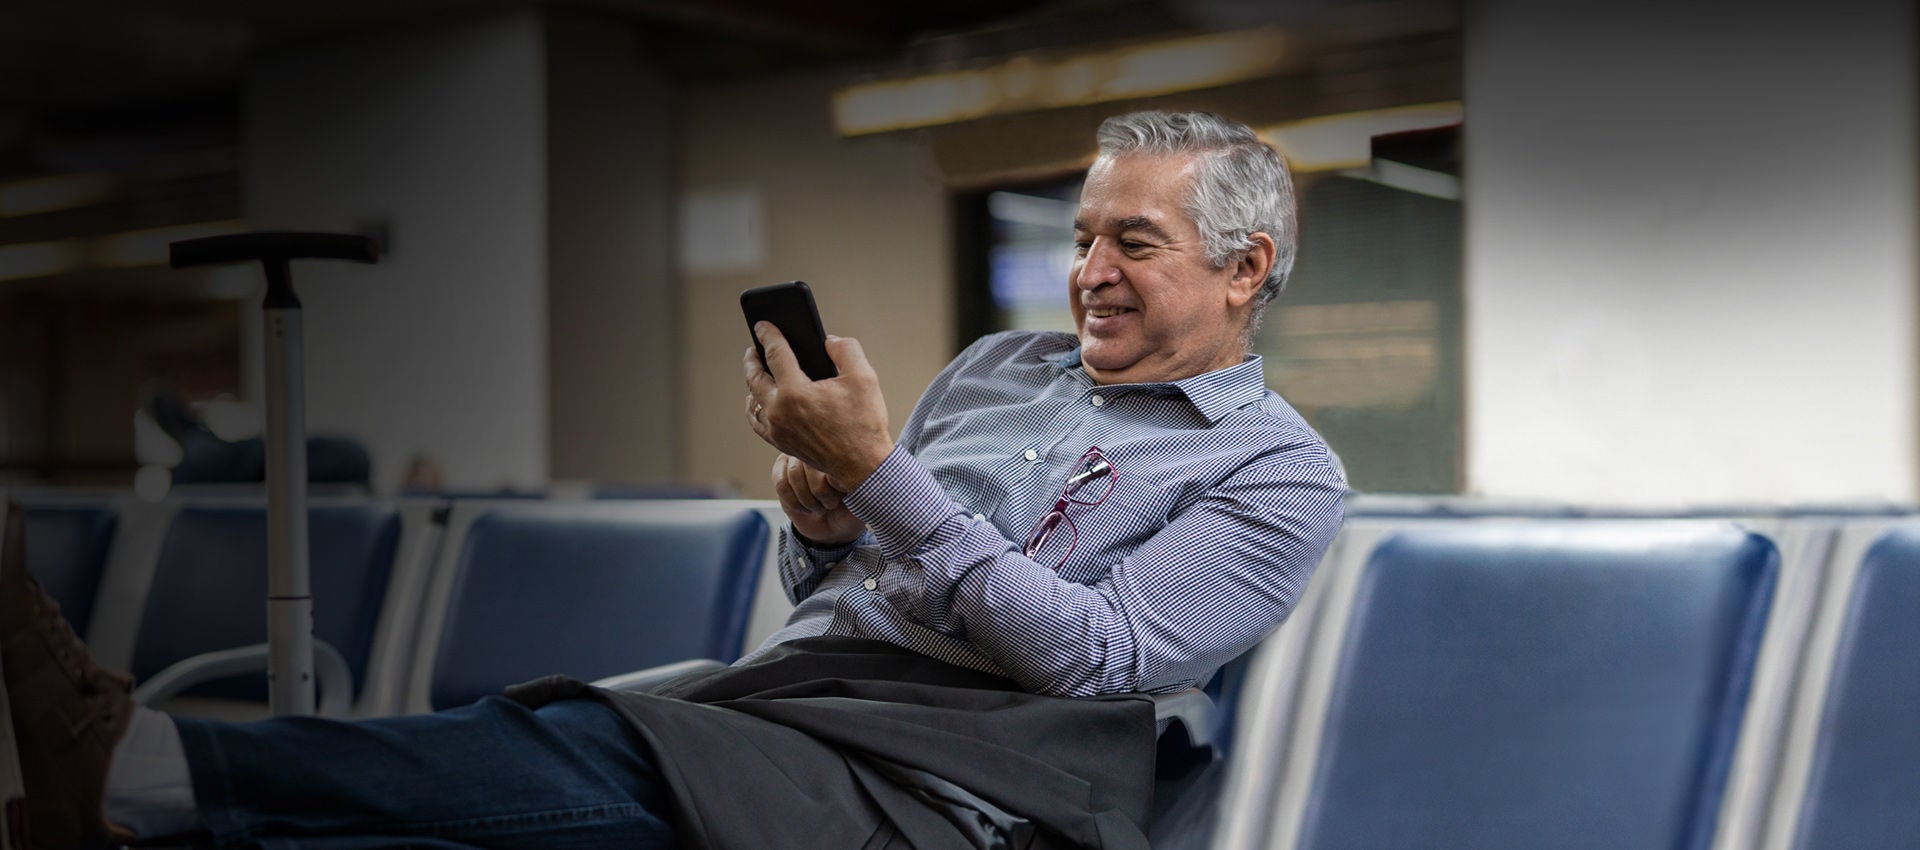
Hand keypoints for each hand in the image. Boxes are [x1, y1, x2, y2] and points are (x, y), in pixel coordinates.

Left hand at [743, 322, 892, 490]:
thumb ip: (846, 349)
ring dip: (752, 382)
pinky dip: (754, 407)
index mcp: (796, 392)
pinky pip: (757, 421)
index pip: (775, 354)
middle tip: (755, 347)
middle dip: (753, 358)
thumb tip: (829, 341)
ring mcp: (777, 430)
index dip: (768, 335)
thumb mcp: (864, 377)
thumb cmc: (864, 423)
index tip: (762, 325)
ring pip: (753, 400)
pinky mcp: (780, 443)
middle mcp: (780, 411)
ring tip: (757, 371)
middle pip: (755, 377)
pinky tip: (759, 400)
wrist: (862, 465)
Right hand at [771, 453, 865, 545]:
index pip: (830, 454)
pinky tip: (806, 508)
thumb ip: (852, 481)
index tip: (842, 494)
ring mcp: (798, 457)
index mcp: (842, 450)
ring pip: (794, 475)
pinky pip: (782, 485)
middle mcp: (818, 448)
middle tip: (831, 504)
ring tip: (820, 507)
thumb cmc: (851, 510)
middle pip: (809, 463)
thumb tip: (831, 475)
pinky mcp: (781, 470)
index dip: (833, 479)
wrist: (834, 528)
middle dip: (820, 491)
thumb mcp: (861, 499)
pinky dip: (795, 503)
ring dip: (807, 499)